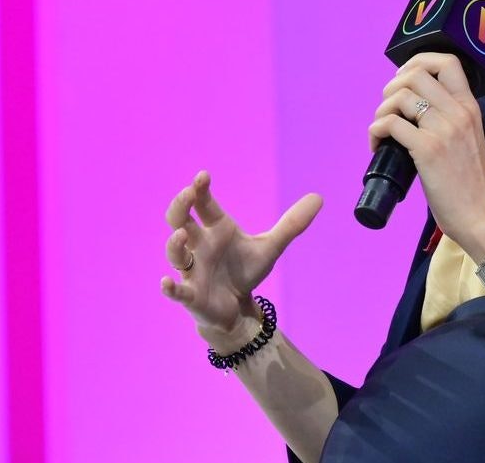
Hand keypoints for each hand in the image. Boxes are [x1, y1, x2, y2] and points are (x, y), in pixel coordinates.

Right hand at [158, 170, 321, 341]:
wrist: (237, 307)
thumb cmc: (246, 271)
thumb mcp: (271, 247)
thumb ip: (292, 224)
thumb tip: (319, 198)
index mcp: (216, 229)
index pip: (203, 203)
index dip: (200, 189)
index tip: (203, 176)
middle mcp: (199, 245)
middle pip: (180, 220)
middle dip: (180, 206)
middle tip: (187, 194)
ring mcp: (192, 270)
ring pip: (175, 253)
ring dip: (175, 244)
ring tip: (182, 234)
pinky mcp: (191, 295)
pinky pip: (176, 291)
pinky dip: (169, 287)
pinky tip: (166, 282)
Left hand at [368, 52, 484, 253]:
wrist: (480, 216)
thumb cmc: (471, 184)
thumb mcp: (469, 140)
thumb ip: (451, 121)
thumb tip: (416, 112)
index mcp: (470, 107)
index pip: (447, 61)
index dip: (418, 61)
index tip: (404, 79)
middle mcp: (458, 112)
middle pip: (416, 74)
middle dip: (392, 87)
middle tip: (388, 109)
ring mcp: (443, 130)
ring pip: (400, 97)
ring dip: (381, 111)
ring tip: (381, 131)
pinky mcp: (427, 150)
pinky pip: (390, 124)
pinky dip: (376, 132)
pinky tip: (377, 146)